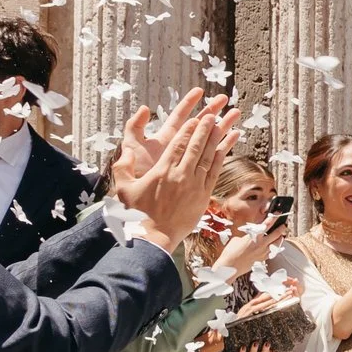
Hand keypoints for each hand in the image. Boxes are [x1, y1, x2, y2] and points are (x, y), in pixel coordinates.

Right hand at [106, 92, 238, 251]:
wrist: (153, 237)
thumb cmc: (135, 214)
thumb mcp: (123, 188)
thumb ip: (123, 167)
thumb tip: (126, 152)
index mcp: (162, 170)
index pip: (178, 145)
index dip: (188, 130)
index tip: (195, 119)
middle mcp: (180, 175)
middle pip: (196, 147)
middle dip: (205, 129)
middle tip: (213, 114)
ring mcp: (194, 185)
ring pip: (209, 157)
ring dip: (217, 139)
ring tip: (225, 124)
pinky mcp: (203, 196)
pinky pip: (215, 172)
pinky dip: (222, 157)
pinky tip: (228, 146)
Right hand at [212, 211, 289, 276]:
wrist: (230, 266)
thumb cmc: (231, 251)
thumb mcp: (238, 237)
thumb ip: (249, 233)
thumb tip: (254, 229)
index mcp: (254, 236)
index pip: (267, 224)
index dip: (274, 217)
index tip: (278, 213)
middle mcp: (261, 243)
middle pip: (277, 233)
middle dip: (282, 228)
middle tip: (284, 224)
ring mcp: (263, 252)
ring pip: (277, 243)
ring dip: (280, 238)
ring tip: (281, 235)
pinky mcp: (263, 258)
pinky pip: (273, 251)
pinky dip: (275, 247)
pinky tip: (275, 246)